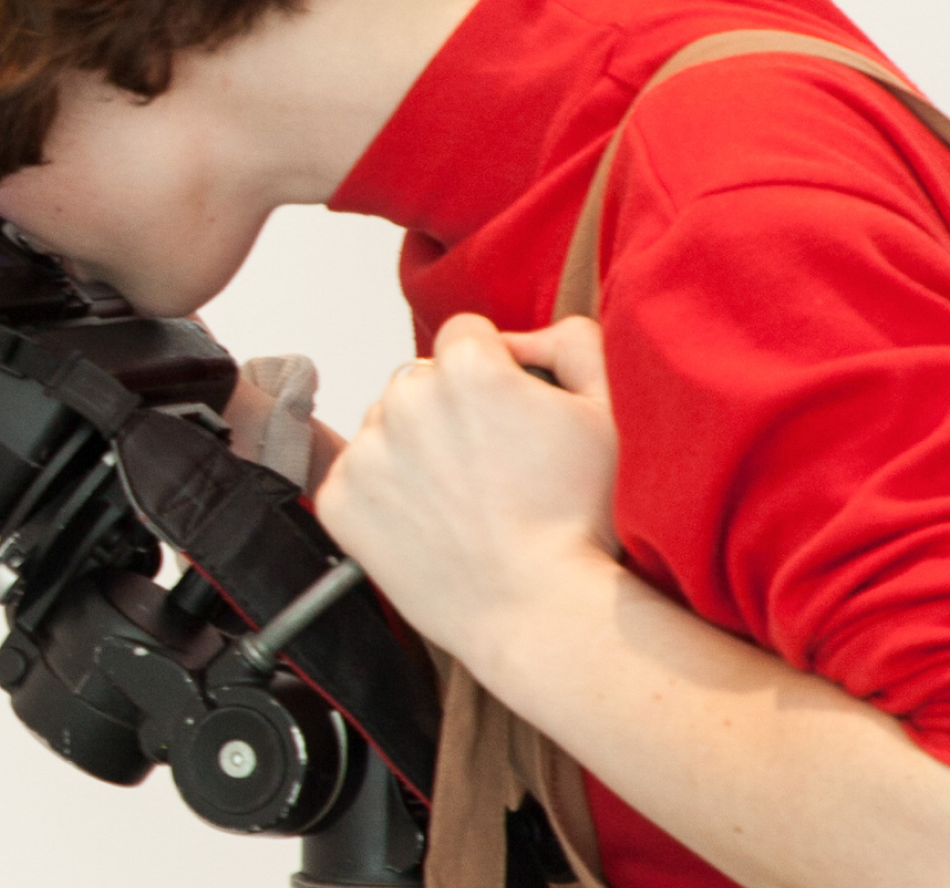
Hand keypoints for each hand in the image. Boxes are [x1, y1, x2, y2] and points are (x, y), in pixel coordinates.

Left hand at [312, 313, 617, 670]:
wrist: (543, 614)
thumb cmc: (584, 518)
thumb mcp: (609, 409)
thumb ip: (573, 342)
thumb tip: (526, 335)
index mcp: (465, 365)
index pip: (467, 336)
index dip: (496, 370)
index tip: (513, 415)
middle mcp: (404, 397)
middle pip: (422, 380)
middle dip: (450, 409)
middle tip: (493, 468)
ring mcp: (366, 452)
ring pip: (387, 427)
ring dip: (414, 450)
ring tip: (463, 503)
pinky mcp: (340, 502)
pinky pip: (357, 477)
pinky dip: (383, 496)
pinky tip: (429, 525)